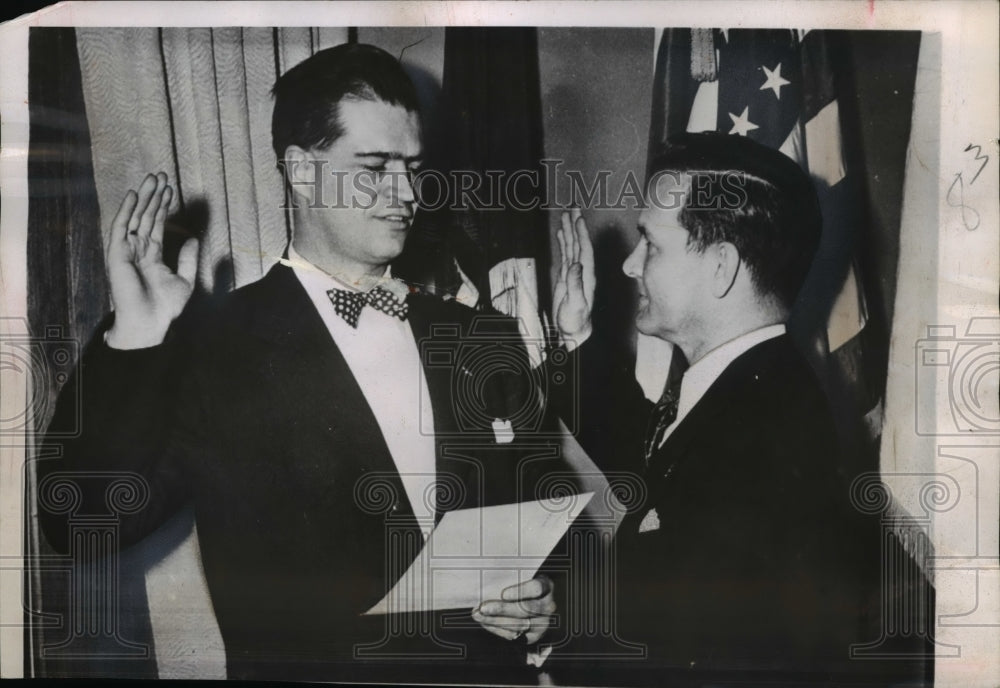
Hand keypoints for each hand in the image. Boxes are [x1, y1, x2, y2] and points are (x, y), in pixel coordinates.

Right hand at [104, 172, 198, 348]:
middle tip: (161, 174)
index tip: (170, 189)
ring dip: (144, 197)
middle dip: (154, 195)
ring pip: (135, 217)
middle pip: (146, 216)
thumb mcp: (184, 279)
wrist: (150, 323)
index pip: (157, 224)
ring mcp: (126, 251)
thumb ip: (188, 258)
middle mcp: (137, 250)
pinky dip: (127, 210)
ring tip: (153, 178)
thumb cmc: (164, 307)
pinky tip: (135, 195)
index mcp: (152, 255)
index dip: (163, 206)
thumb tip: (193, 237)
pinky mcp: (117, 254)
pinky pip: (120, 228)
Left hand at [472, 576, 555, 644]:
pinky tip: (484, 622)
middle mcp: (547, 606)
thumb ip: (510, 575)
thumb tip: (489, 574)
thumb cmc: (521, 582)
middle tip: (483, 607)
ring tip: (478, 615)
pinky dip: (496, 629)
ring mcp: (542, 623)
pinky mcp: (532, 637)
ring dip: (494, 621)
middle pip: (526, 609)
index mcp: (546, 586)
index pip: (537, 588)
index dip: (520, 592)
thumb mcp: (521, 574)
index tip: (503, 594)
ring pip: (518, 625)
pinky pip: (513, 636)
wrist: (531, 600)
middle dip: (502, 609)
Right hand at [553, 207, 594, 348]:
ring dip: (569, 231)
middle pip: (579, 243)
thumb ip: (575, 285)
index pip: (584, 250)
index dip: (581, 234)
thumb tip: (575, 265)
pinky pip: (566, 254)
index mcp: (586, 276)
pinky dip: (564, 242)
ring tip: (566, 215)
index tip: (578, 219)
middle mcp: (582, 271)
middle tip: (573, 208)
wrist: (572, 332)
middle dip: (576, 226)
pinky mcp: (566, 276)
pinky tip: (561, 234)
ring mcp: (575, 273)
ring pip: (572, 246)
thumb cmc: (575, 322)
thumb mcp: (576, 304)